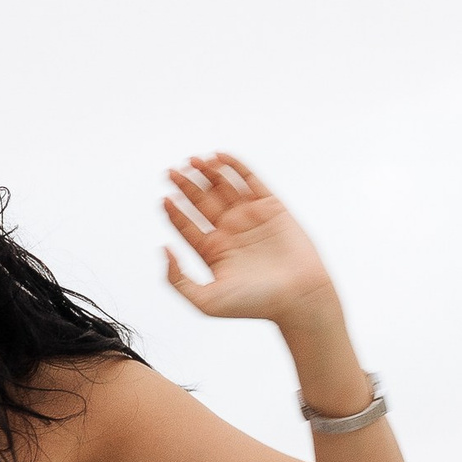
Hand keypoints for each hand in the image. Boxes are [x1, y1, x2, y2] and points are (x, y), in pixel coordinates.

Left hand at [161, 154, 336, 328]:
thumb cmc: (255, 304)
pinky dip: (234, 166)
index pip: (187, 225)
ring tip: (193, 161)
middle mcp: (230, 232)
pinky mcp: (271, 206)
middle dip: (185, 185)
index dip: (174, 211)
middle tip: (171, 172)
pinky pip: (250, 180)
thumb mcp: (205, 301)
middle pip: (201, 201)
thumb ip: (178, 280)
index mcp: (213, 252)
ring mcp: (250, 217)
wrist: (298, 297)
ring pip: (223, 187)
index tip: (164, 199)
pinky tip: (218, 157)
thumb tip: (163, 250)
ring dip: (207, 172)